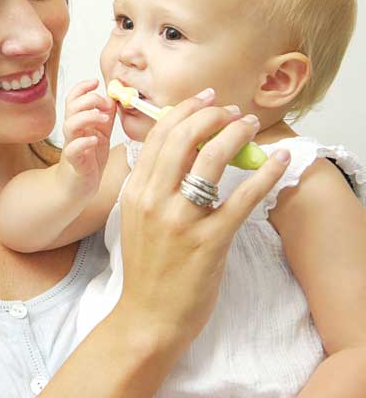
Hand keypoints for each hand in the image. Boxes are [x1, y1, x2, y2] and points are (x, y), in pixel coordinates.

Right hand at [60, 79, 116, 196]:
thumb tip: (113, 99)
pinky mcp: (74, 162)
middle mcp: (73, 132)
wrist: (79, 186)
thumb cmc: (89, 159)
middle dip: (89, 100)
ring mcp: (72, 146)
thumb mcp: (102, 133)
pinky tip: (95, 140)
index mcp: (79, 122)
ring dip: (87, 117)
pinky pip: (73, 149)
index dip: (82, 87)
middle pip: (72, 106)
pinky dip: (84, 142)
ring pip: (70, 124)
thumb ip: (106, 116)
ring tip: (103, 119)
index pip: (74, 98)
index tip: (96, 82)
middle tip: (105, 105)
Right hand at [115, 89, 289, 349]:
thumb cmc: (145, 265)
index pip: (159, 135)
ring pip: (211, 159)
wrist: (147, 314)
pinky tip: (278, 160)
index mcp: (135, 190)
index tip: (204, 99)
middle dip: (211, 114)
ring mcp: (181, 220)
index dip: (184, 110)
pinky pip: (242, 198)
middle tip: (231, 109)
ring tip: (250, 125)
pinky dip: (264, 174)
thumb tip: (182, 148)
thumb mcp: (136, 216)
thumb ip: (152, 182)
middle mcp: (154, 199)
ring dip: (235, 133)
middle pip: (184, 138)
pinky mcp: (209, 241)